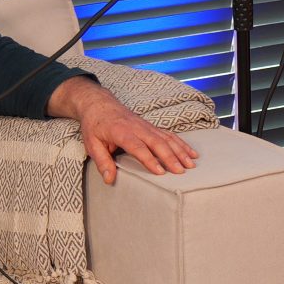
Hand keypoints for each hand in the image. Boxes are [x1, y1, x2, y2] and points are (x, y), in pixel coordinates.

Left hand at [55, 80, 200, 185]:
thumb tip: (109, 179)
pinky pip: (169, 134)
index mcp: (121, 132)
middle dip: (171, 157)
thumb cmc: (95, 125)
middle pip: (157, 142)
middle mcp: (137, 128)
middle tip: (180, 171)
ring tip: (191, 164)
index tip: (160, 172)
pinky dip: (181, 143)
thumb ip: (102, 162)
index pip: (137, 147)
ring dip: (180, 150)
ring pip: (167, 138)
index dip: (149, 159)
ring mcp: (146, 126)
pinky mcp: (151, 126)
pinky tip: (191, 153)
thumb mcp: (92, 144)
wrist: (99, 103)